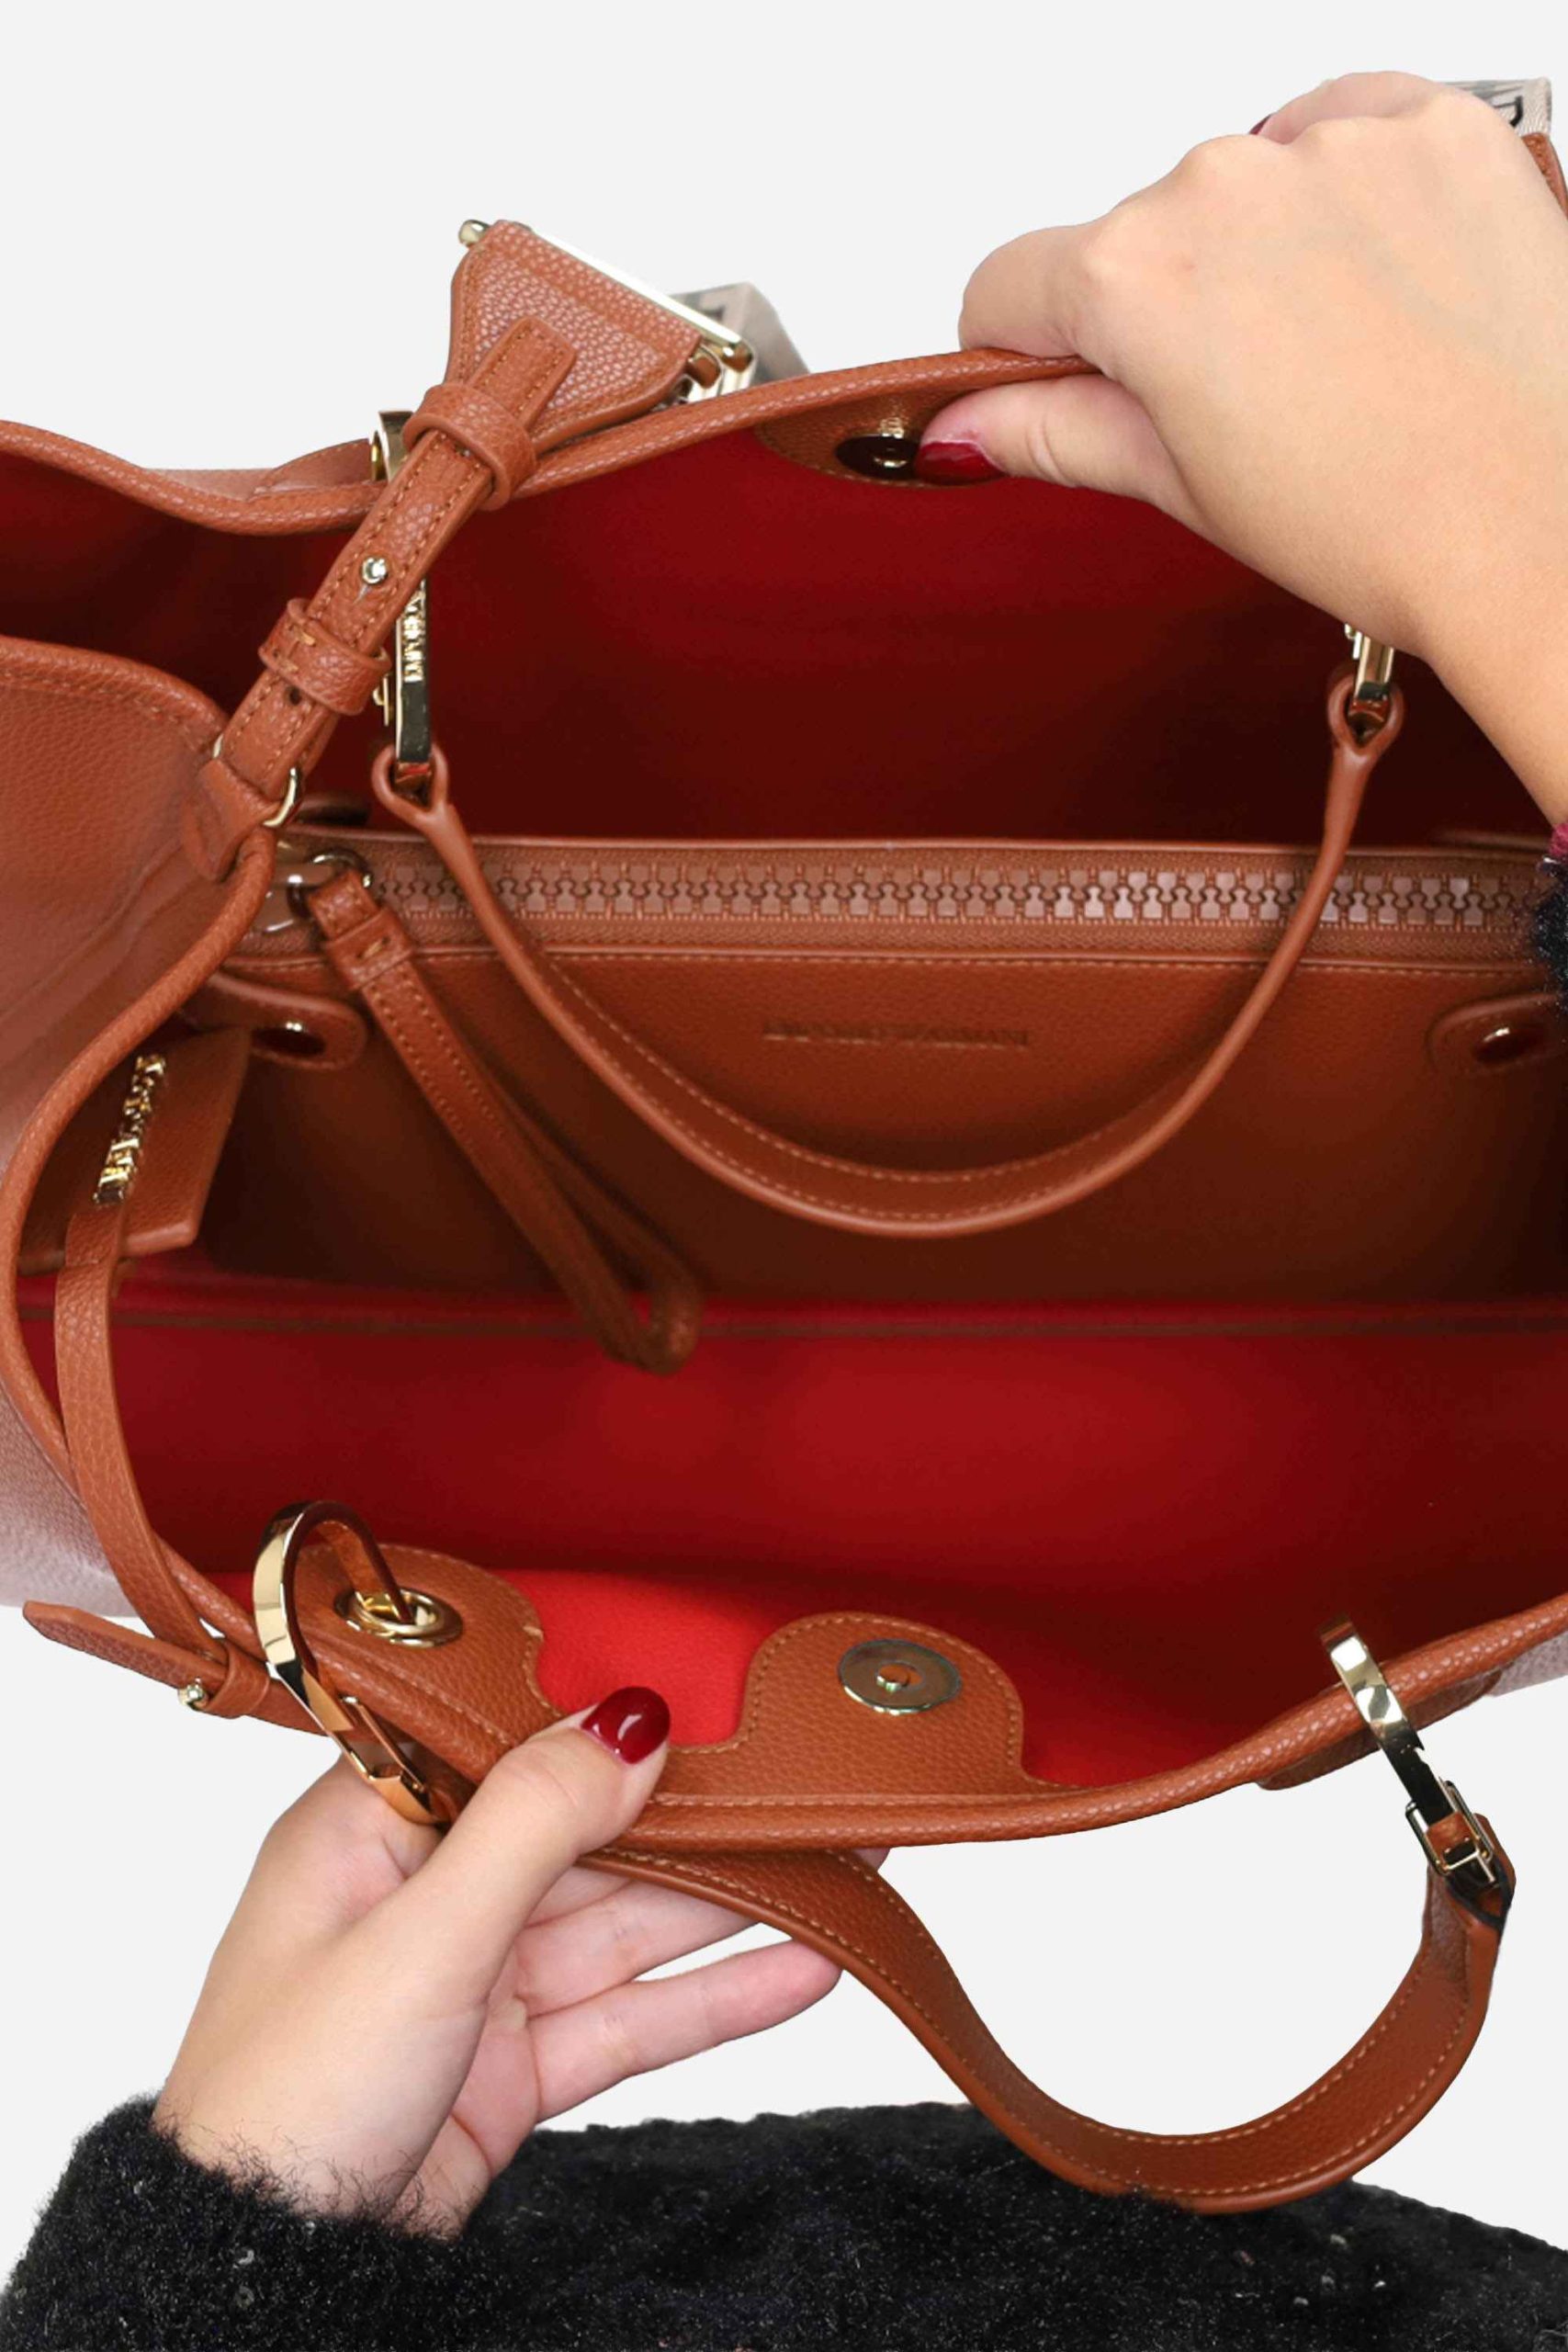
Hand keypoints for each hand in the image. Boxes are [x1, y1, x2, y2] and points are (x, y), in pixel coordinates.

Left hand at [153, 1690, 842, 2232]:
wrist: (269, 2277)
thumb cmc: (288, 2096)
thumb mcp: (419, 1934)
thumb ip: (532, 1821)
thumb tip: (630, 1721)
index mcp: (371, 1829)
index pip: (512, 1746)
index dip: (611, 1723)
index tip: (718, 1696)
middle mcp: (427, 1893)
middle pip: (588, 1836)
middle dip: (699, 1816)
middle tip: (810, 1784)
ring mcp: (477, 1981)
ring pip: (624, 1924)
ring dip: (730, 1902)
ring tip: (844, 1861)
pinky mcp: (516, 2066)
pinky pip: (632, 2016)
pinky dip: (716, 1996)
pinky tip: (804, 1965)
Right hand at [921, 74, 1567, 818]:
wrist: (1542, 521)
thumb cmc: (1384, 522)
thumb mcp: (1185, 489)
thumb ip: (1056, 433)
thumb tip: (968, 425)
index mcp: (1137, 278)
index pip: (1007, 286)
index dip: (1017, 353)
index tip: (1056, 384)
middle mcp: (1223, 184)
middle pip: (1136, 239)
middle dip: (1165, 312)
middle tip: (1244, 407)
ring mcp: (1334, 145)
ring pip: (1246, 188)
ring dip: (1264, 255)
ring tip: (1336, 357)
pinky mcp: (1434, 126)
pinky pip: (1350, 136)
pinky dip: (1351, 199)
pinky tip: (1383, 290)